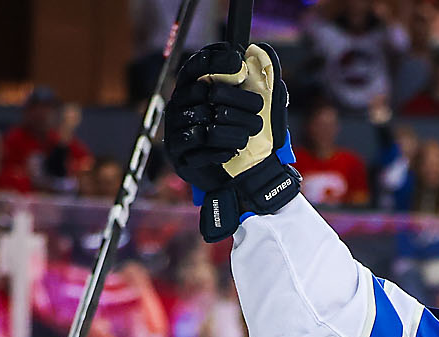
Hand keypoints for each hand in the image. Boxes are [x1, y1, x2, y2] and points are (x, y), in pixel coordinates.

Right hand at [165, 42, 299, 241]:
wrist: (243, 182)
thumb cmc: (247, 138)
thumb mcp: (259, 108)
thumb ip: (260, 80)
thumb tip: (262, 51)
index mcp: (193, 91)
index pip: (195, 66)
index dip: (214, 61)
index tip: (238, 63)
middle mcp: (179, 107)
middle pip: (205, 92)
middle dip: (238, 102)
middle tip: (259, 113)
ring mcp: (176, 132)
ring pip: (205, 121)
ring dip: (234, 130)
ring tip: (248, 137)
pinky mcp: (180, 157)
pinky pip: (200, 147)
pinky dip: (222, 149)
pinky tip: (233, 153)